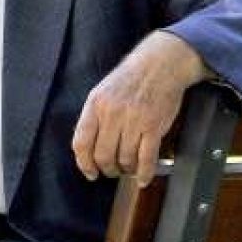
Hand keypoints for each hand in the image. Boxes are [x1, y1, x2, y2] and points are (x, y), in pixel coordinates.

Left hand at [72, 30, 208, 186]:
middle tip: (112, 170)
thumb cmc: (131, 78)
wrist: (160, 64)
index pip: (81, 143)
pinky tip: (143, 178)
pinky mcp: (154, 127)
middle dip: (107, 169)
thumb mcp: (103, 91)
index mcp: (95, 104)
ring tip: (129, 168)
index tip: (90, 172)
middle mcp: (112, 114)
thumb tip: (88, 148)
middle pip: (103, 156)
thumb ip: (94, 116)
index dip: (84, 163)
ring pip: (125, 160)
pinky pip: (146, 159)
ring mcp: (134, 121)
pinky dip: (145, 174)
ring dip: (127, 170)